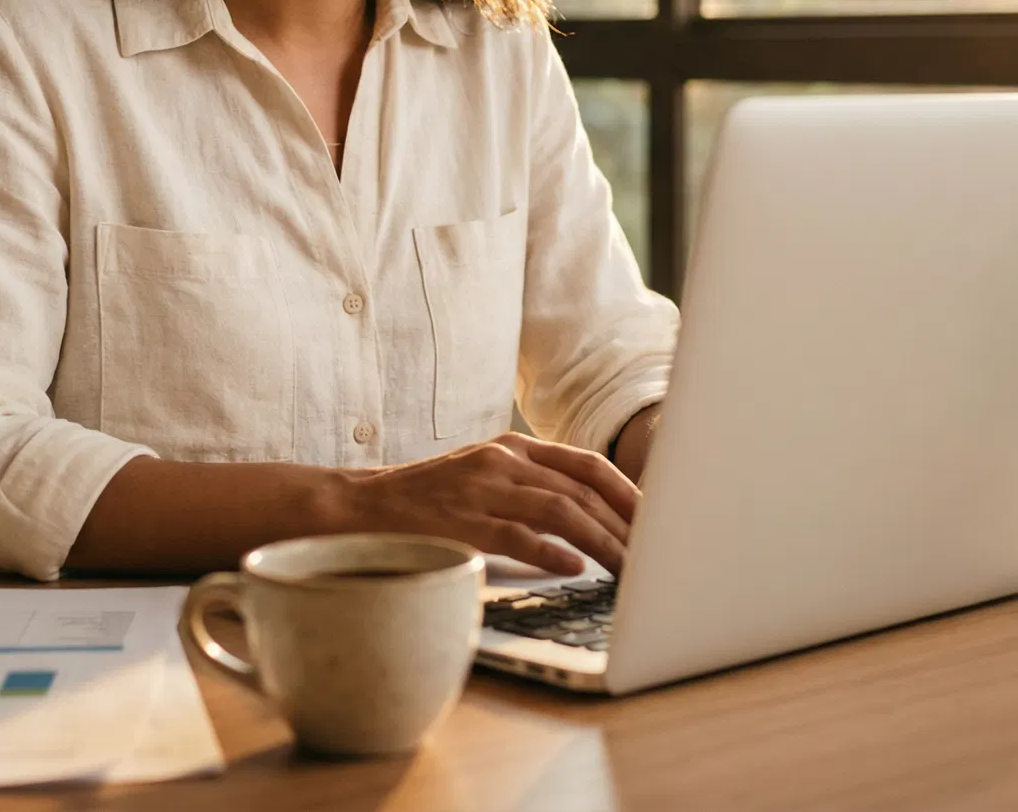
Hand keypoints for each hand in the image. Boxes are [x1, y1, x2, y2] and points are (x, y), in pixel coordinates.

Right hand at [331, 432, 638, 576]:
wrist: (358, 506)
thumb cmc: (428, 500)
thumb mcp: (484, 477)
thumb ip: (531, 487)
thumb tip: (592, 518)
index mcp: (513, 449)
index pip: (587, 465)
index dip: (628, 493)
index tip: (659, 521)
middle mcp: (502, 462)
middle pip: (581, 490)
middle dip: (625, 524)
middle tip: (655, 555)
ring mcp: (480, 490)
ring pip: (558, 511)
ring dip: (601, 542)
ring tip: (629, 570)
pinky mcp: (458, 521)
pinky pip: (514, 534)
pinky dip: (549, 550)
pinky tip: (576, 567)